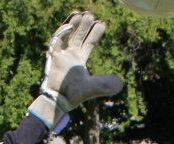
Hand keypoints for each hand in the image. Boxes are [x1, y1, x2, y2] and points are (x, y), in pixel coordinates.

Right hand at [27, 11, 123, 130]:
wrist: (59, 100)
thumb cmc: (74, 94)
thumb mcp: (94, 87)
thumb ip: (106, 84)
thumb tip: (121, 82)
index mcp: (78, 61)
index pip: (88, 44)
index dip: (95, 34)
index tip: (102, 23)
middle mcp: (69, 56)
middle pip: (78, 36)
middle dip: (84, 25)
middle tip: (91, 14)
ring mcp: (60, 55)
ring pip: (67, 34)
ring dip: (73, 24)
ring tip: (81, 14)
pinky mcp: (52, 56)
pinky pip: (56, 40)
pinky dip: (63, 32)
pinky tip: (71, 24)